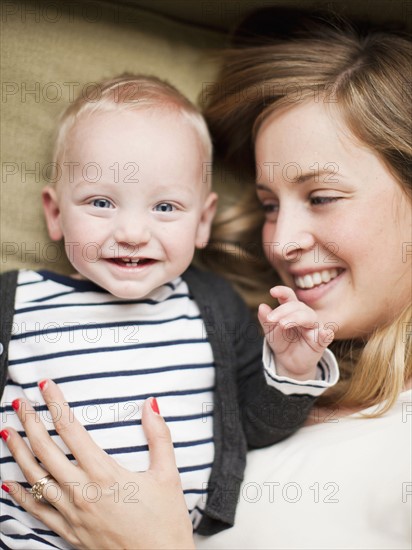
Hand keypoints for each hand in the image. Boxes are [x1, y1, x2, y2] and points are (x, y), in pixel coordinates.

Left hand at [1, 380, 194, 549]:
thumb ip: (159, 436)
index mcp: (105, 474)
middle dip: (30, 422)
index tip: (45, 386)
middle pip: (46, 450)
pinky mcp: (69, 533)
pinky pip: (38, 511)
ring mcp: (72, 514)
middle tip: (19, 402)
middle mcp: (82, 492)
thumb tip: (151, 404)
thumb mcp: (169, 475)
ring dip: (18, 452)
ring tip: (7, 432)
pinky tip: (9, 483)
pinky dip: (21, 496)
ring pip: (35, 478)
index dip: (56, 404)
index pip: (71, 430)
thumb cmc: (165, 522)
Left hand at [258, 286, 333, 379]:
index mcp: (292, 310)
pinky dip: (325, 334)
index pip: (289, 297)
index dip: (282, 292)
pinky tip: (323, 333)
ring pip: (309, 317)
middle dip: (283, 311)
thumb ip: (266, 320)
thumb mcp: (271, 332)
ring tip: (282, 324)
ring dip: (295, 318)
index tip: (272, 292)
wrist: (289, 362)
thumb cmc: (282, 342)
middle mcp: (305, 315)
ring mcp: (314, 327)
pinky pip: (326, 336)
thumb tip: (262, 306)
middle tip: (270, 319)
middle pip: (297, 306)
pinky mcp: (321, 342)